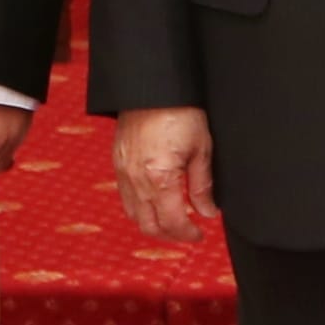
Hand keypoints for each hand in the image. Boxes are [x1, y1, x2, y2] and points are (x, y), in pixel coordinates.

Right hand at [115, 107, 221, 243]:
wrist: (152, 88)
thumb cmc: (180, 112)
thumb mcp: (201, 150)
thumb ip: (202, 186)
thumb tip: (207, 212)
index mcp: (160, 179)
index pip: (173, 222)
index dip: (188, 234)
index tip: (200, 234)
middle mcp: (137, 181)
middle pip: (150, 226)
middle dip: (171, 235)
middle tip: (188, 233)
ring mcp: (123, 173)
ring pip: (134, 215)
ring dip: (153, 224)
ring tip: (172, 221)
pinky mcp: (118, 163)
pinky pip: (125, 197)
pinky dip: (140, 208)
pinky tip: (155, 203)